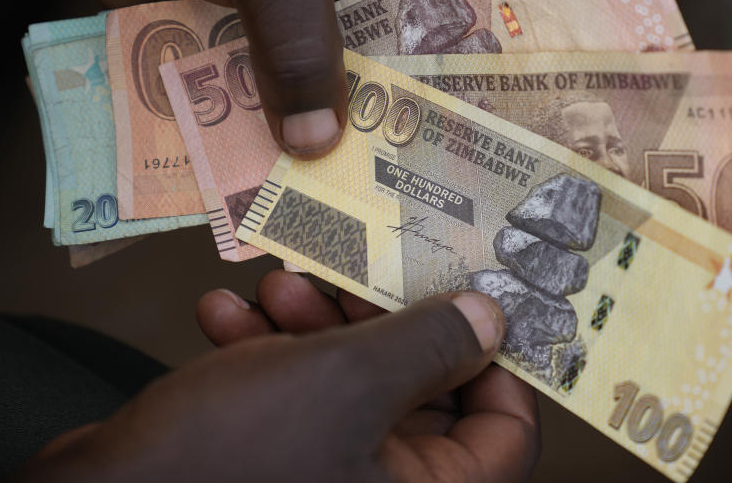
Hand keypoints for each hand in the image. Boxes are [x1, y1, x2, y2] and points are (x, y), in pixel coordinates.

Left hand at [1, 0, 438, 156]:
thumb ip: (300, 47)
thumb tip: (318, 141)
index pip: (433, 17)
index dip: (443, 79)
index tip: (452, 145)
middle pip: (370, 69)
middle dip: (371, 124)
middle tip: (388, 193)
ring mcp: (281, 16)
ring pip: (306, 92)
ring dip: (305, 138)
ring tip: (325, 204)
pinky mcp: (225, 40)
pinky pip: (246, 98)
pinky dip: (245, 133)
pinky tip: (258, 181)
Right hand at [13, 271, 539, 482]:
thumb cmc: (229, 453)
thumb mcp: (345, 379)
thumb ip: (430, 344)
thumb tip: (492, 320)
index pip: (507, 431)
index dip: (496, 357)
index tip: (468, 294)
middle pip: (422, 391)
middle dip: (380, 320)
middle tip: (352, 270)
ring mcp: (328, 478)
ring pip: (351, 386)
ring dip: (315, 327)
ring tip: (276, 285)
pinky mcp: (275, 466)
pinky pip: (297, 403)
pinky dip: (268, 358)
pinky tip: (225, 318)